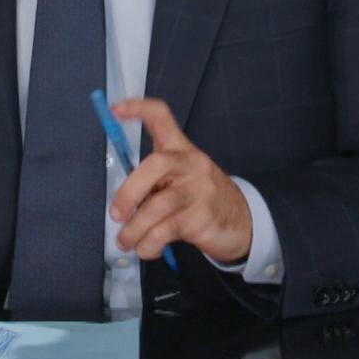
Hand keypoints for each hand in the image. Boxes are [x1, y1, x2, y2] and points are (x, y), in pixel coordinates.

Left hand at [110, 98, 252, 263]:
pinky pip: (165, 231)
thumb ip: (153, 184)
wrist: (242, 222)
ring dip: (133, 230)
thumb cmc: (200, 198)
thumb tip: (120, 204)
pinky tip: (146, 248)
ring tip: (124, 241)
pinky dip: (148, 244)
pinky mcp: (201, 218)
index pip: (162, 118)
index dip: (138, 110)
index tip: (115, 109)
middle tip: (115, 214)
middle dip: (129, 191)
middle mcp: (192, 164)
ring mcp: (199, 191)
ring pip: (157, 206)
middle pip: (156, 164)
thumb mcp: (180, 180)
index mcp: (182, 149)